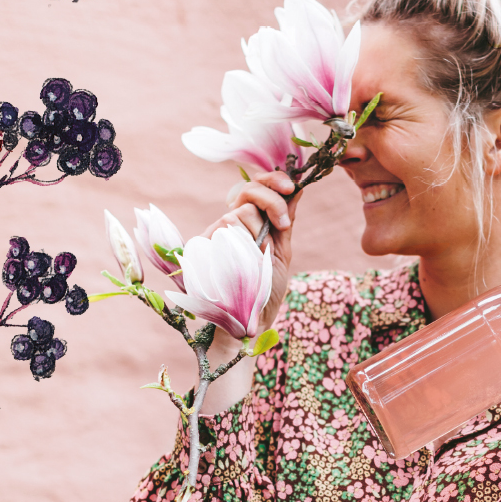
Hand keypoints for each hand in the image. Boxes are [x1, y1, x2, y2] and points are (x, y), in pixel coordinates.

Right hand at [201, 166, 304, 340]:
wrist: (249, 321)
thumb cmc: (266, 289)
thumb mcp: (280, 251)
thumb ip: (285, 220)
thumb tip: (297, 188)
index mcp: (248, 222)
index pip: (255, 186)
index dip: (272, 180)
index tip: (292, 186)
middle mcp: (229, 224)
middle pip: (247, 191)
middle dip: (271, 200)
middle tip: (282, 223)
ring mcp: (215, 234)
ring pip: (240, 211)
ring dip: (259, 232)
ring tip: (261, 257)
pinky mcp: (203, 246)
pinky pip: (226, 228)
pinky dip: (245, 243)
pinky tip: (248, 260)